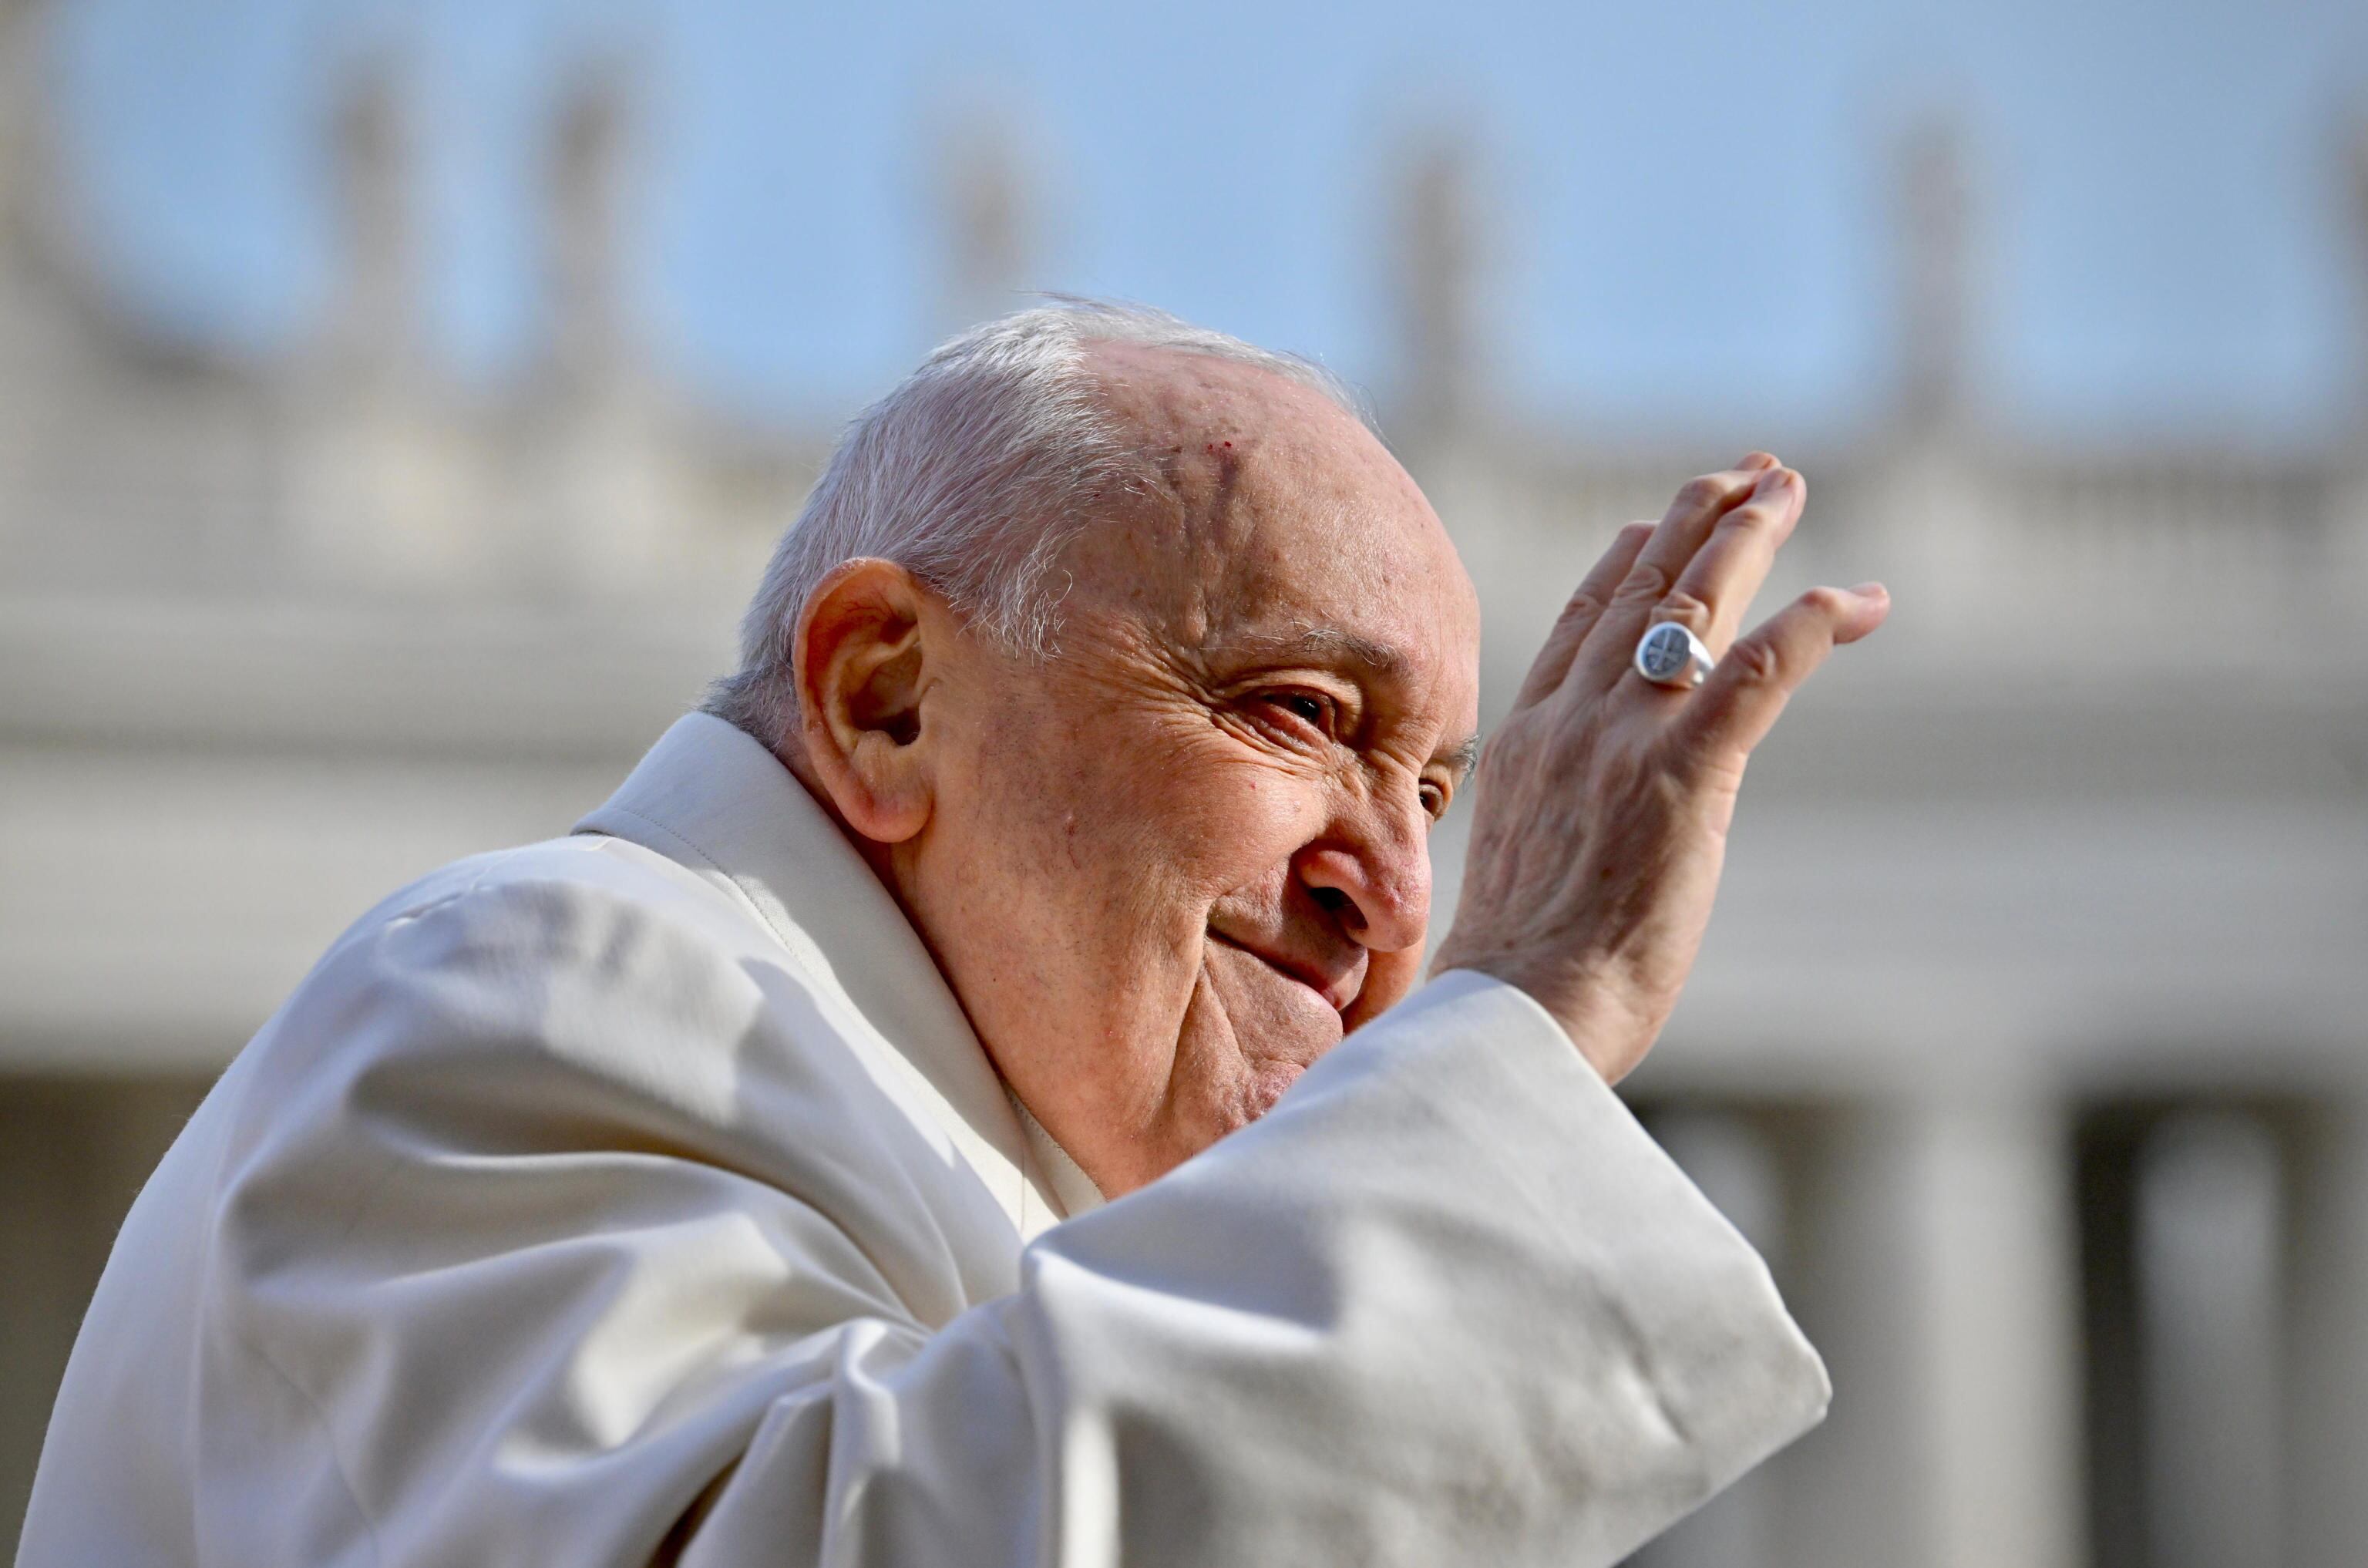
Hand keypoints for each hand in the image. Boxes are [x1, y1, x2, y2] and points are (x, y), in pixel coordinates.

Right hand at [1431, 453, 1887, 1082]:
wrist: (1514, 1020)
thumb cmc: (1517, 981)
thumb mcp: (1520, 870)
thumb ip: (1554, 821)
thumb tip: (1581, 835)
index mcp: (1524, 742)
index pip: (1580, 621)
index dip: (1627, 557)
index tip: (1658, 518)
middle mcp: (1569, 722)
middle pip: (1638, 588)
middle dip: (1698, 518)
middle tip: (1753, 473)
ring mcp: (1622, 743)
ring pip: (1693, 605)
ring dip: (1749, 536)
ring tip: (1789, 487)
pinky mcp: (1683, 777)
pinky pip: (1758, 672)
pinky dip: (1809, 624)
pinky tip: (1855, 599)